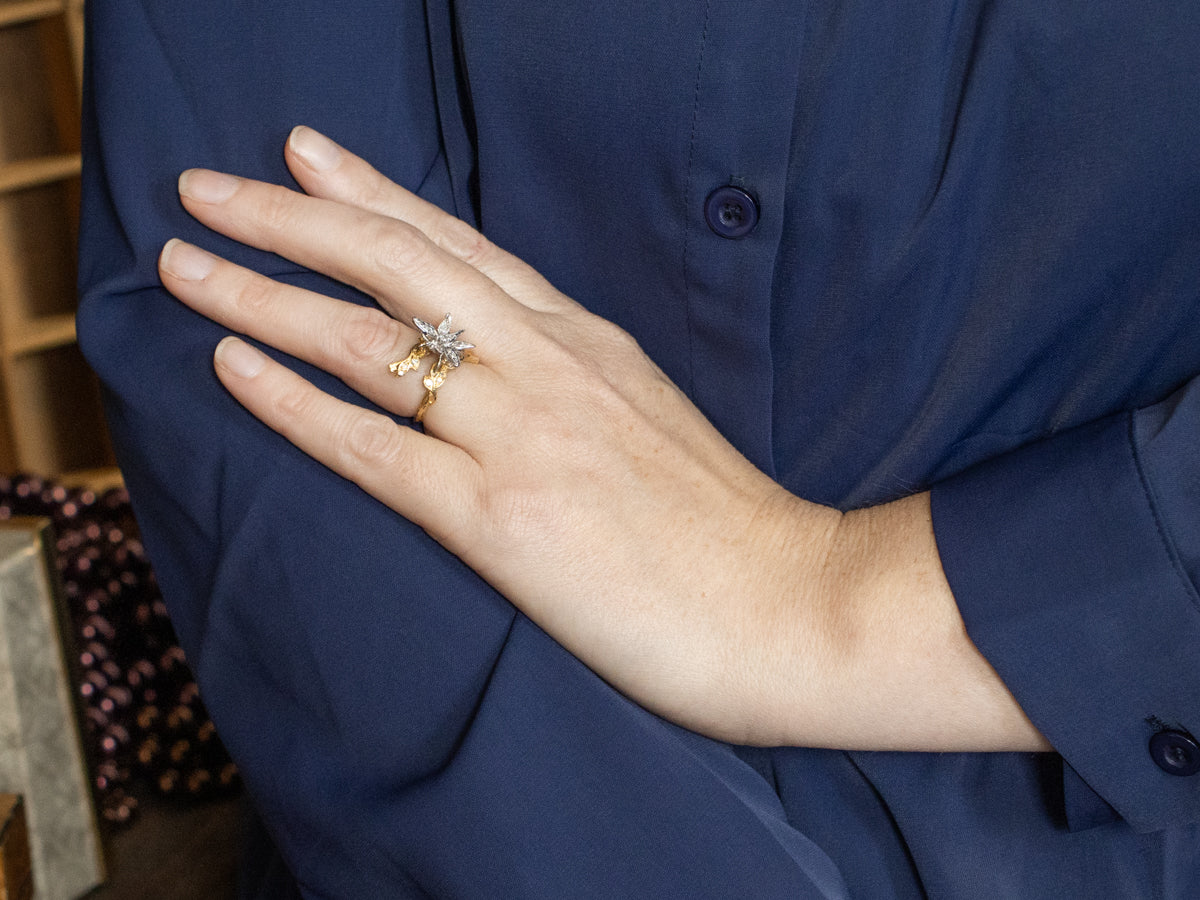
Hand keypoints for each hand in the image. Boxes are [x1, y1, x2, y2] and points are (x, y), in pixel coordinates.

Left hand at [158, 126, 1047, 750]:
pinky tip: (232, 367)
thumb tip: (512, 366)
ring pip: (365, 340)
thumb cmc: (723, 525)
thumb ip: (576, 378)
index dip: (371, 191)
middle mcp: (544, 364)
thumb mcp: (651, 414)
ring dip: (261, 294)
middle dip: (288, 215)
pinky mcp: (498, 519)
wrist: (787, 601)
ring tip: (183, 264)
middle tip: (204, 185)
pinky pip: (371, 448)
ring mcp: (519, 435)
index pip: (458, 244)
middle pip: (395, 263)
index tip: (303, 152)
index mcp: (583, 340)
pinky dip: (292, 403)